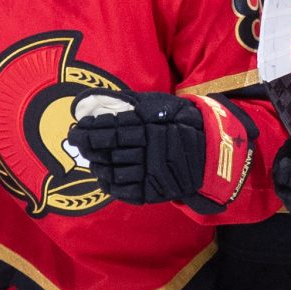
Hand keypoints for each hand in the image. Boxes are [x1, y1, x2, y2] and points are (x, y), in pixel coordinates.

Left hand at [69, 91, 255, 214]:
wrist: (214, 151)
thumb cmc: (184, 122)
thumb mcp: (158, 105)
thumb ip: (128, 102)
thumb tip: (94, 99)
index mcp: (150, 128)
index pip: (111, 128)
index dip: (91, 129)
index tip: (78, 128)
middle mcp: (148, 150)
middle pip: (108, 149)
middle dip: (88, 145)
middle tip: (76, 142)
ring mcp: (151, 172)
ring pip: (113, 170)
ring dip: (97, 165)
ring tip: (91, 159)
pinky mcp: (155, 191)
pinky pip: (125, 190)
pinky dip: (110, 185)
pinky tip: (104, 177)